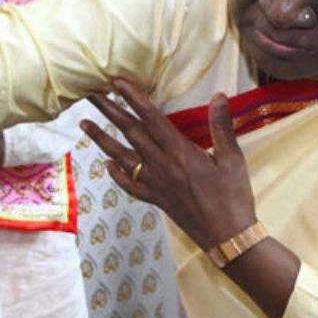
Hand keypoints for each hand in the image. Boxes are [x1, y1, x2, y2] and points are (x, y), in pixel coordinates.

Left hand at [81, 80, 255, 248]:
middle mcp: (161, 165)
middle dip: (109, 111)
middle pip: (130, 132)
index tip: (116, 82)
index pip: (151, 118)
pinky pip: (130, 184)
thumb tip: (219, 95)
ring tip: (84, 123)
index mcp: (179, 152)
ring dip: (101, 139)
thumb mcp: (232, 159)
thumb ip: (221, 126)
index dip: (133, 97)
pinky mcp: (155, 199)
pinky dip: (116, 174)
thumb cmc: (233, 196)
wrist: (226, 236)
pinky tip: (106, 164)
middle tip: (90, 93)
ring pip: (122, 156)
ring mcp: (154, 183)